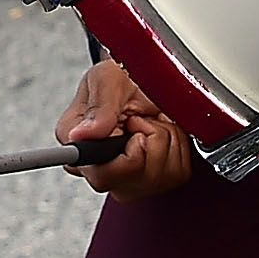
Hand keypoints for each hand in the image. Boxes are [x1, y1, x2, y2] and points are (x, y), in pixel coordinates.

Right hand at [57, 59, 192, 199]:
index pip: (101, 175)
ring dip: (165, 140)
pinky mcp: (156, 179)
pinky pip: (178, 173)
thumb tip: (82, 135)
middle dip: (148, 142)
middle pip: (134, 181)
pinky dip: (178, 147)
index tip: (136, 130)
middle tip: (140, 118)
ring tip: (151, 121)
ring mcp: (128, 178)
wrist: (143, 75)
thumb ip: (99, 106)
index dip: (126, 157)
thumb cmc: (121, 76)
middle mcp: (101, 168)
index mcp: (80, 146)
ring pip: (160, 177)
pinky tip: (162, 131)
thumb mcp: (108, 78)